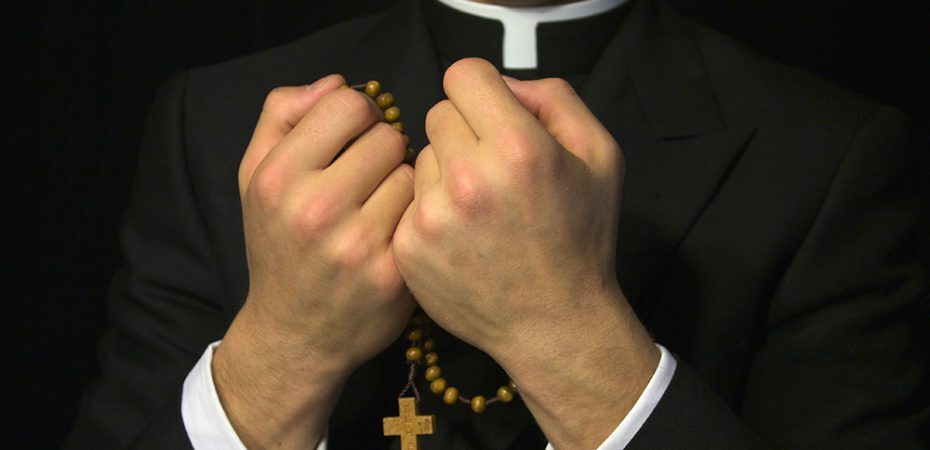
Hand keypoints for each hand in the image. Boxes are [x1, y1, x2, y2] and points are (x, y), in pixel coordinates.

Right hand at [214, 75, 415, 447]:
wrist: (295, 334)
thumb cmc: (280, 245)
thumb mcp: (256, 177)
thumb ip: (283, 115)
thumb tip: (337, 83)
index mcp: (278, 177)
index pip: (349, 104)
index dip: (359, 116)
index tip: (355, 139)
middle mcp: (314, 209)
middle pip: (388, 136)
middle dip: (383, 151)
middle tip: (369, 177)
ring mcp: (357, 244)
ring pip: (413, 173)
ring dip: (403, 184)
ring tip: (380, 207)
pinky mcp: (393, 274)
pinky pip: (425, 213)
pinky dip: (415, 217)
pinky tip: (395, 233)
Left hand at [393, 58, 658, 448]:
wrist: (554, 323)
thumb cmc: (581, 238)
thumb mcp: (600, 155)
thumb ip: (555, 99)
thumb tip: (503, 85)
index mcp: (518, 147)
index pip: (463, 75)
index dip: (481, 91)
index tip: (492, 115)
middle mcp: (468, 178)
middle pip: (439, 113)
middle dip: (465, 131)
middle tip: (492, 170)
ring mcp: (432, 215)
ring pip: (422, 156)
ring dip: (445, 171)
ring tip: (479, 209)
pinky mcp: (408, 246)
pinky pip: (409, 199)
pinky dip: (431, 210)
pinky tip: (462, 236)